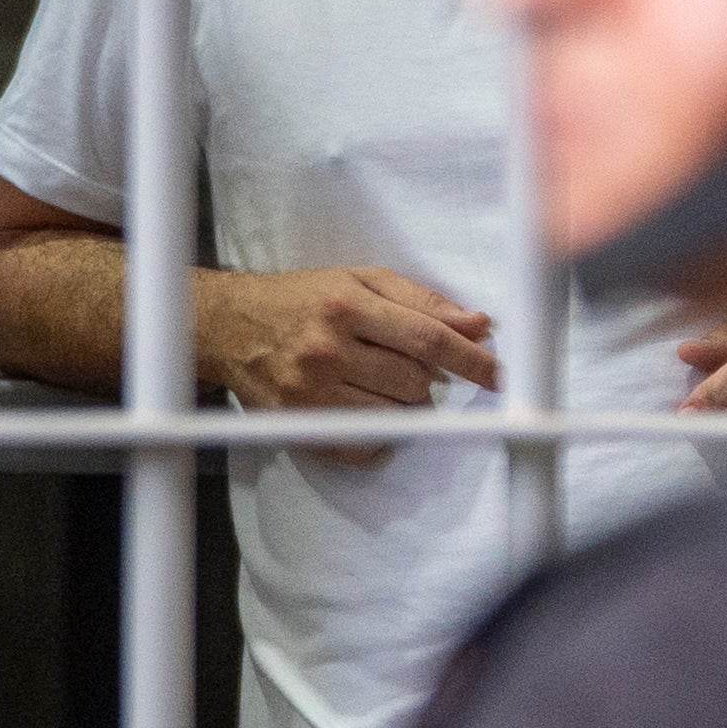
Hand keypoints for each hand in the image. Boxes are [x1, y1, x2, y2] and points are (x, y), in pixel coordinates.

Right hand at [200, 267, 500, 464]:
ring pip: (395, 414)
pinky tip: (363, 409)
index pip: (427, 338)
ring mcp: (310, 391)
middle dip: (420, 376)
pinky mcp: (298, 423)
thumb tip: (478, 324)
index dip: (470, 359)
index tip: (499, 375)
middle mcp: (326, 349)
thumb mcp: (358, 281)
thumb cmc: (300, 299)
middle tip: (392, 361)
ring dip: (398, 403)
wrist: (227, 325)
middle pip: (415, 382)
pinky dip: (378, 435)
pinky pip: (365, 446)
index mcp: (345, 306)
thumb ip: (421, 301)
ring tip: (370, 381)